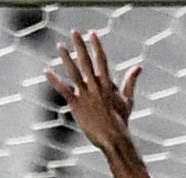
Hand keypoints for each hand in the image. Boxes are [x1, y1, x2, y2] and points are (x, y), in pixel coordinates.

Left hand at [46, 31, 141, 153]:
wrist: (113, 138)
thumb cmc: (121, 120)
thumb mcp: (128, 99)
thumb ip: (131, 81)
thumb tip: (139, 67)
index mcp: (107, 84)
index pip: (101, 59)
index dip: (96, 45)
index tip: (92, 33)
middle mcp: (96, 86)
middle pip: (87, 61)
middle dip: (80, 45)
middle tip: (74, 31)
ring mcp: (85, 95)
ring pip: (74, 72)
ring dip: (66, 57)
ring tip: (61, 45)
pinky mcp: (76, 105)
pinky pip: (64, 90)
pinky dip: (54, 80)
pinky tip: (46, 71)